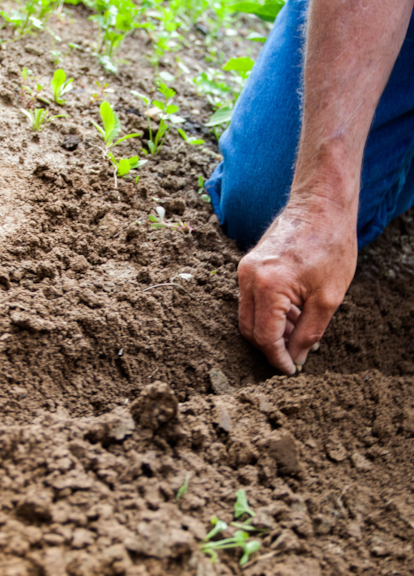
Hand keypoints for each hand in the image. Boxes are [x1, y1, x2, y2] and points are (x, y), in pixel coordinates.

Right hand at [237, 197, 357, 374]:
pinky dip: (268, 313)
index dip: (277, 359)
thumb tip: (296, 358)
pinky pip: (251, 300)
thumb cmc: (330, 245)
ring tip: (300, 332)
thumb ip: (309, 333)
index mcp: (268, 287)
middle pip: (250, 330)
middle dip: (271, 348)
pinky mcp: (248, 265)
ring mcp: (245, 270)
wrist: (321, 204)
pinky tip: (293, 314)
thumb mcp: (328, 298)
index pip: (265, 338)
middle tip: (294, 356)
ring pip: (248, 316)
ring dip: (271, 331)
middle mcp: (249, 278)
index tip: (291, 370)